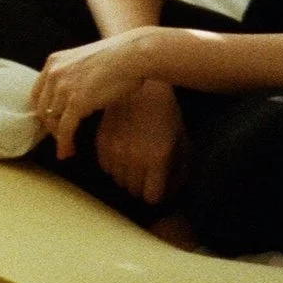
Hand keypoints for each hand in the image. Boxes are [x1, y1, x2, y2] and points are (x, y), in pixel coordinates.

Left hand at [32, 28, 161, 163]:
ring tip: (68, 148)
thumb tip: (77, 94)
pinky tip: (68, 152)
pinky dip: (64, 143)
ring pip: (52, 121)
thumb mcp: (87, 61)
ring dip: (59, 138)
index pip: (38, 93)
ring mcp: (63, 88)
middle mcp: (54, 74)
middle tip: (62, 138)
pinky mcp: (77, 102)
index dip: (44, 111)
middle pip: (43, 109)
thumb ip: (75, 75)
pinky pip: (65, 129)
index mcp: (54, 61)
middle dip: (51, 127)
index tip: (52, 123)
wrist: (133, 55)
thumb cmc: (121, 57)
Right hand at [95, 81, 182, 204]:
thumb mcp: (181, 141)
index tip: (159, 188)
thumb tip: (174, 190)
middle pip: (133, 190)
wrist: (143, 85)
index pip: (152, 197)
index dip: (157, 194)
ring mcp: (115, 148)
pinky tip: (122, 153)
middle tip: (148, 175)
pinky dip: (113, 164)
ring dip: (126, 176)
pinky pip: (105, 166)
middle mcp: (134, 157)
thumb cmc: (167, 113)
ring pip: (117, 179)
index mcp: (158, 158)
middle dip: (142, 186)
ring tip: (135, 163)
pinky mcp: (101, 139)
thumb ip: (180, 169)